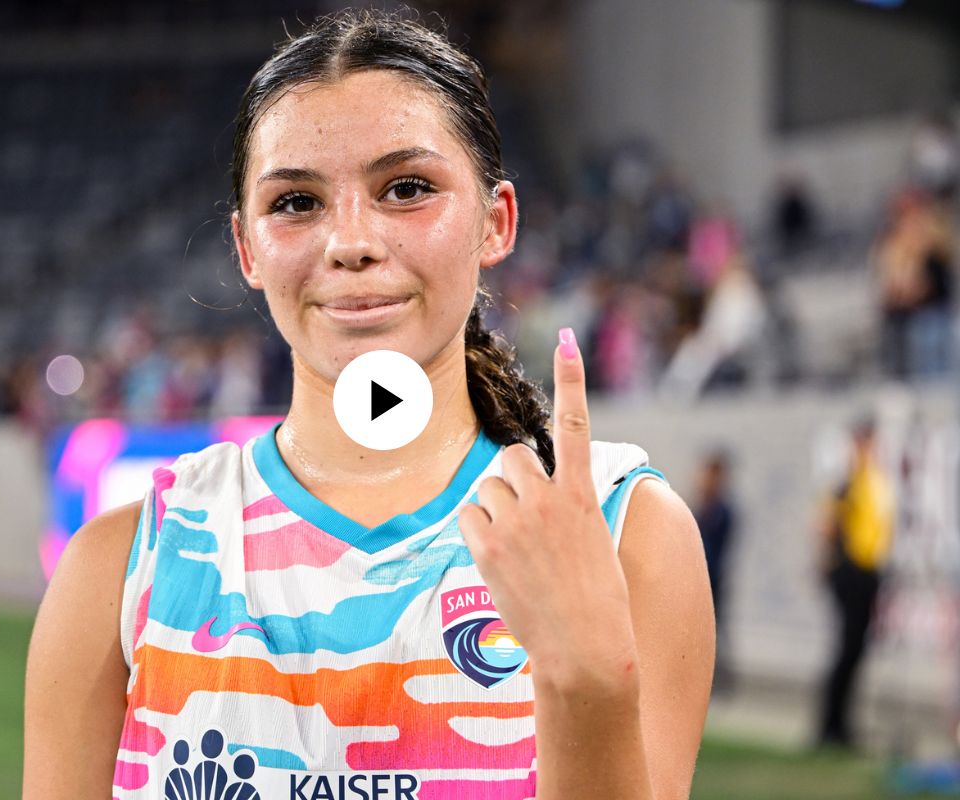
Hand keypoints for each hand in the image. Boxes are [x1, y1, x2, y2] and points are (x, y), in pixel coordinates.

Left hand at [457, 327, 639, 692]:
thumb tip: (544, 492)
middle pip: (513, 456)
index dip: (571, 379)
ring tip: (516, 548)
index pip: (576, 424)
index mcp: (582, 494)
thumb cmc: (598, 602)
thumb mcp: (594, 542)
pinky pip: (469, 514)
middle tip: (526, 515)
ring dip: (495, 507)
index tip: (567, 340)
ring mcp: (517, 520)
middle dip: (514, 477)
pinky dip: (477, 530)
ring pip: (488, 486)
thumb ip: (568, 507)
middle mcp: (548, 499)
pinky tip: (497, 558)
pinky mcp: (488, 544)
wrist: (585, 648)